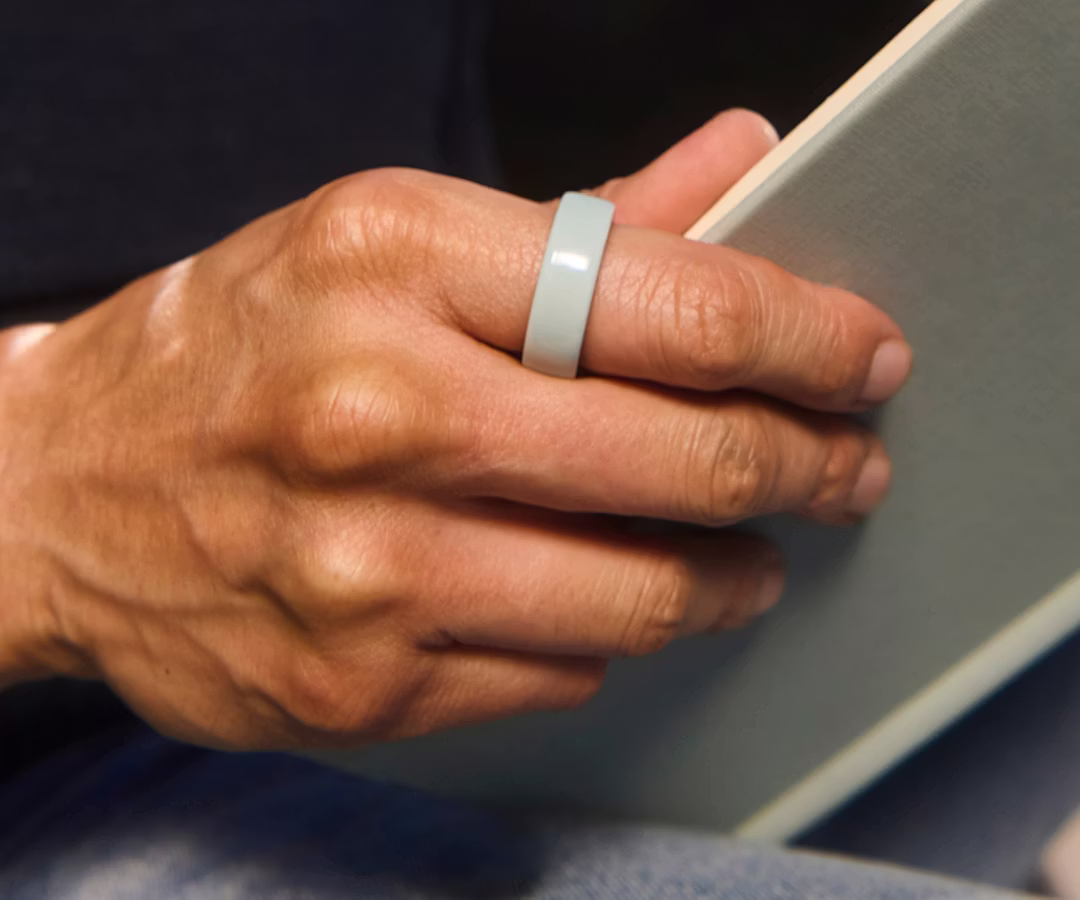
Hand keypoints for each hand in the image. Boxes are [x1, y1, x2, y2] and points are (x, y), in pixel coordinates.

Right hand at [0, 110, 910, 748]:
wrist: (58, 491)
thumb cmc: (231, 352)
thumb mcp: (381, 241)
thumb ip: (578, 221)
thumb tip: (738, 165)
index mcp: (395, 263)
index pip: (671, 301)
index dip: (804, 337)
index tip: (862, 360)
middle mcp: (379, 414)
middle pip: (682, 458)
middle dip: (803, 468)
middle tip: (841, 470)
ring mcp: (367, 567)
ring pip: (640, 595)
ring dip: (730, 577)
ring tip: (750, 559)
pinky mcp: (360, 683)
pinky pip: (557, 673)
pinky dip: (609, 638)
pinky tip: (604, 606)